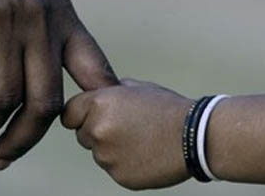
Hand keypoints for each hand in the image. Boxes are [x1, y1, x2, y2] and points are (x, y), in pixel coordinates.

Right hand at [0, 0, 117, 169]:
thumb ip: (37, 16)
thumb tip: (30, 55)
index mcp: (62, 11)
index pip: (95, 70)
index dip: (96, 107)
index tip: (77, 131)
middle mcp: (40, 21)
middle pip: (45, 103)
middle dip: (24, 140)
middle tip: (2, 159)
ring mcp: (6, 21)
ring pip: (2, 98)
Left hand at [62, 79, 192, 189]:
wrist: (195, 136)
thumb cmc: (167, 108)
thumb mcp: (137, 88)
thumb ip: (110, 92)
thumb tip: (96, 94)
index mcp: (98, 104)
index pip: (69, 113)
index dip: (79, 114)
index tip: (89, 116)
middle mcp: (97, 130)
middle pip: (82, 134)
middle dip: (96, 131)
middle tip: (125, 127)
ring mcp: (107, 156)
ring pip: (98, 153)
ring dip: (111, 148)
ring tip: (141, 139)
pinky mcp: (120, 176)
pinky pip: (114, 169)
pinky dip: (125, 164)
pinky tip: (146, 154)